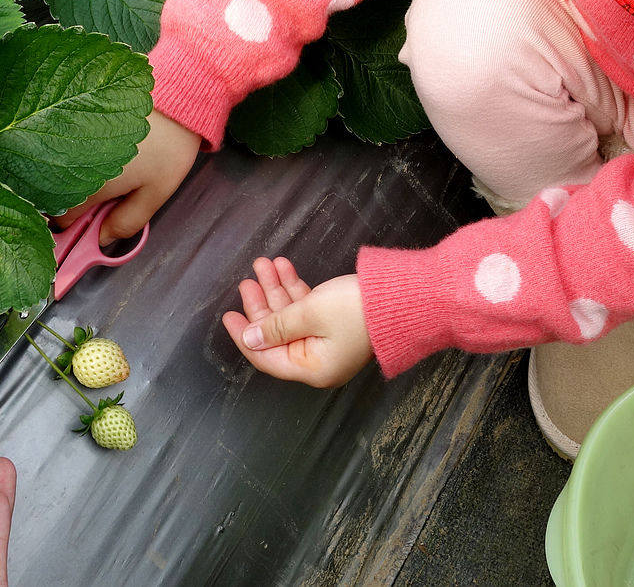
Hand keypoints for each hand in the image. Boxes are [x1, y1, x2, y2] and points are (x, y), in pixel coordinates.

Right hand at [52, 109, 200, 244]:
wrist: (174, 95)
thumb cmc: (168, 141)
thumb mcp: (156, 192)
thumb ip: (126, 222)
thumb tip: (101, 238)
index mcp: (86, 184)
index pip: (62, 219)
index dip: (80, 224)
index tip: (96, 219)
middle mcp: (65, 159)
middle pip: (55, 194)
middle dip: (78, 199)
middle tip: (110, 190)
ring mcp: (63, 134)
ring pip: (55, 168)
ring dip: (75, 173)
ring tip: (111, 164)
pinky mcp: (67, 116)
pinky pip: (59, 141)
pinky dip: (74, 149)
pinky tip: (100, 144)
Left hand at [221, 258, 372, 387]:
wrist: (405, 297)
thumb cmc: (356, 309)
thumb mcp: (310, 314)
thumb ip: (277, 326)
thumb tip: (251, 338)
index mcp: (312, 368)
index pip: (266, 357)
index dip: (245, 335)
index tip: (228, 315)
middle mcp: (319, 358)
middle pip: (277, 333)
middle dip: (262, 304)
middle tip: (247, 280)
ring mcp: (329, 340)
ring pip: (292, 315)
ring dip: (278, 290)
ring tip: (264, 264)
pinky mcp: (338, 322)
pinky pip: (308, 308)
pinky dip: (296, 288)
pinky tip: (284, 267)